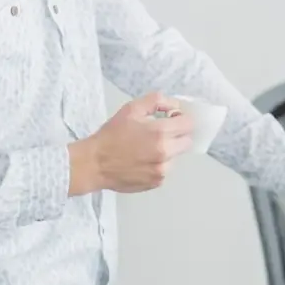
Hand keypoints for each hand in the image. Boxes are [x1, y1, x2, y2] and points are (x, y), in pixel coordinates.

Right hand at [68, 92, 193, 194]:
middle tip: (161, 133)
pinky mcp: (157, 182)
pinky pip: (166, 169)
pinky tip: (142, 161)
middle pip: (187, 141)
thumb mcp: (132, 108)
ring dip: (168, 151)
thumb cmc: (112, 134)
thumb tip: (175, 106)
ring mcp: (162, 170)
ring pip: (176, 156)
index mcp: (160, 133)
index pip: (189, 124)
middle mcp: (165, 153)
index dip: (181, 119)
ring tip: (147, 149)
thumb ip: (157, 101)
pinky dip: (159, 164)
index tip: (172, 120)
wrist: (95, 163)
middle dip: (178, 135)